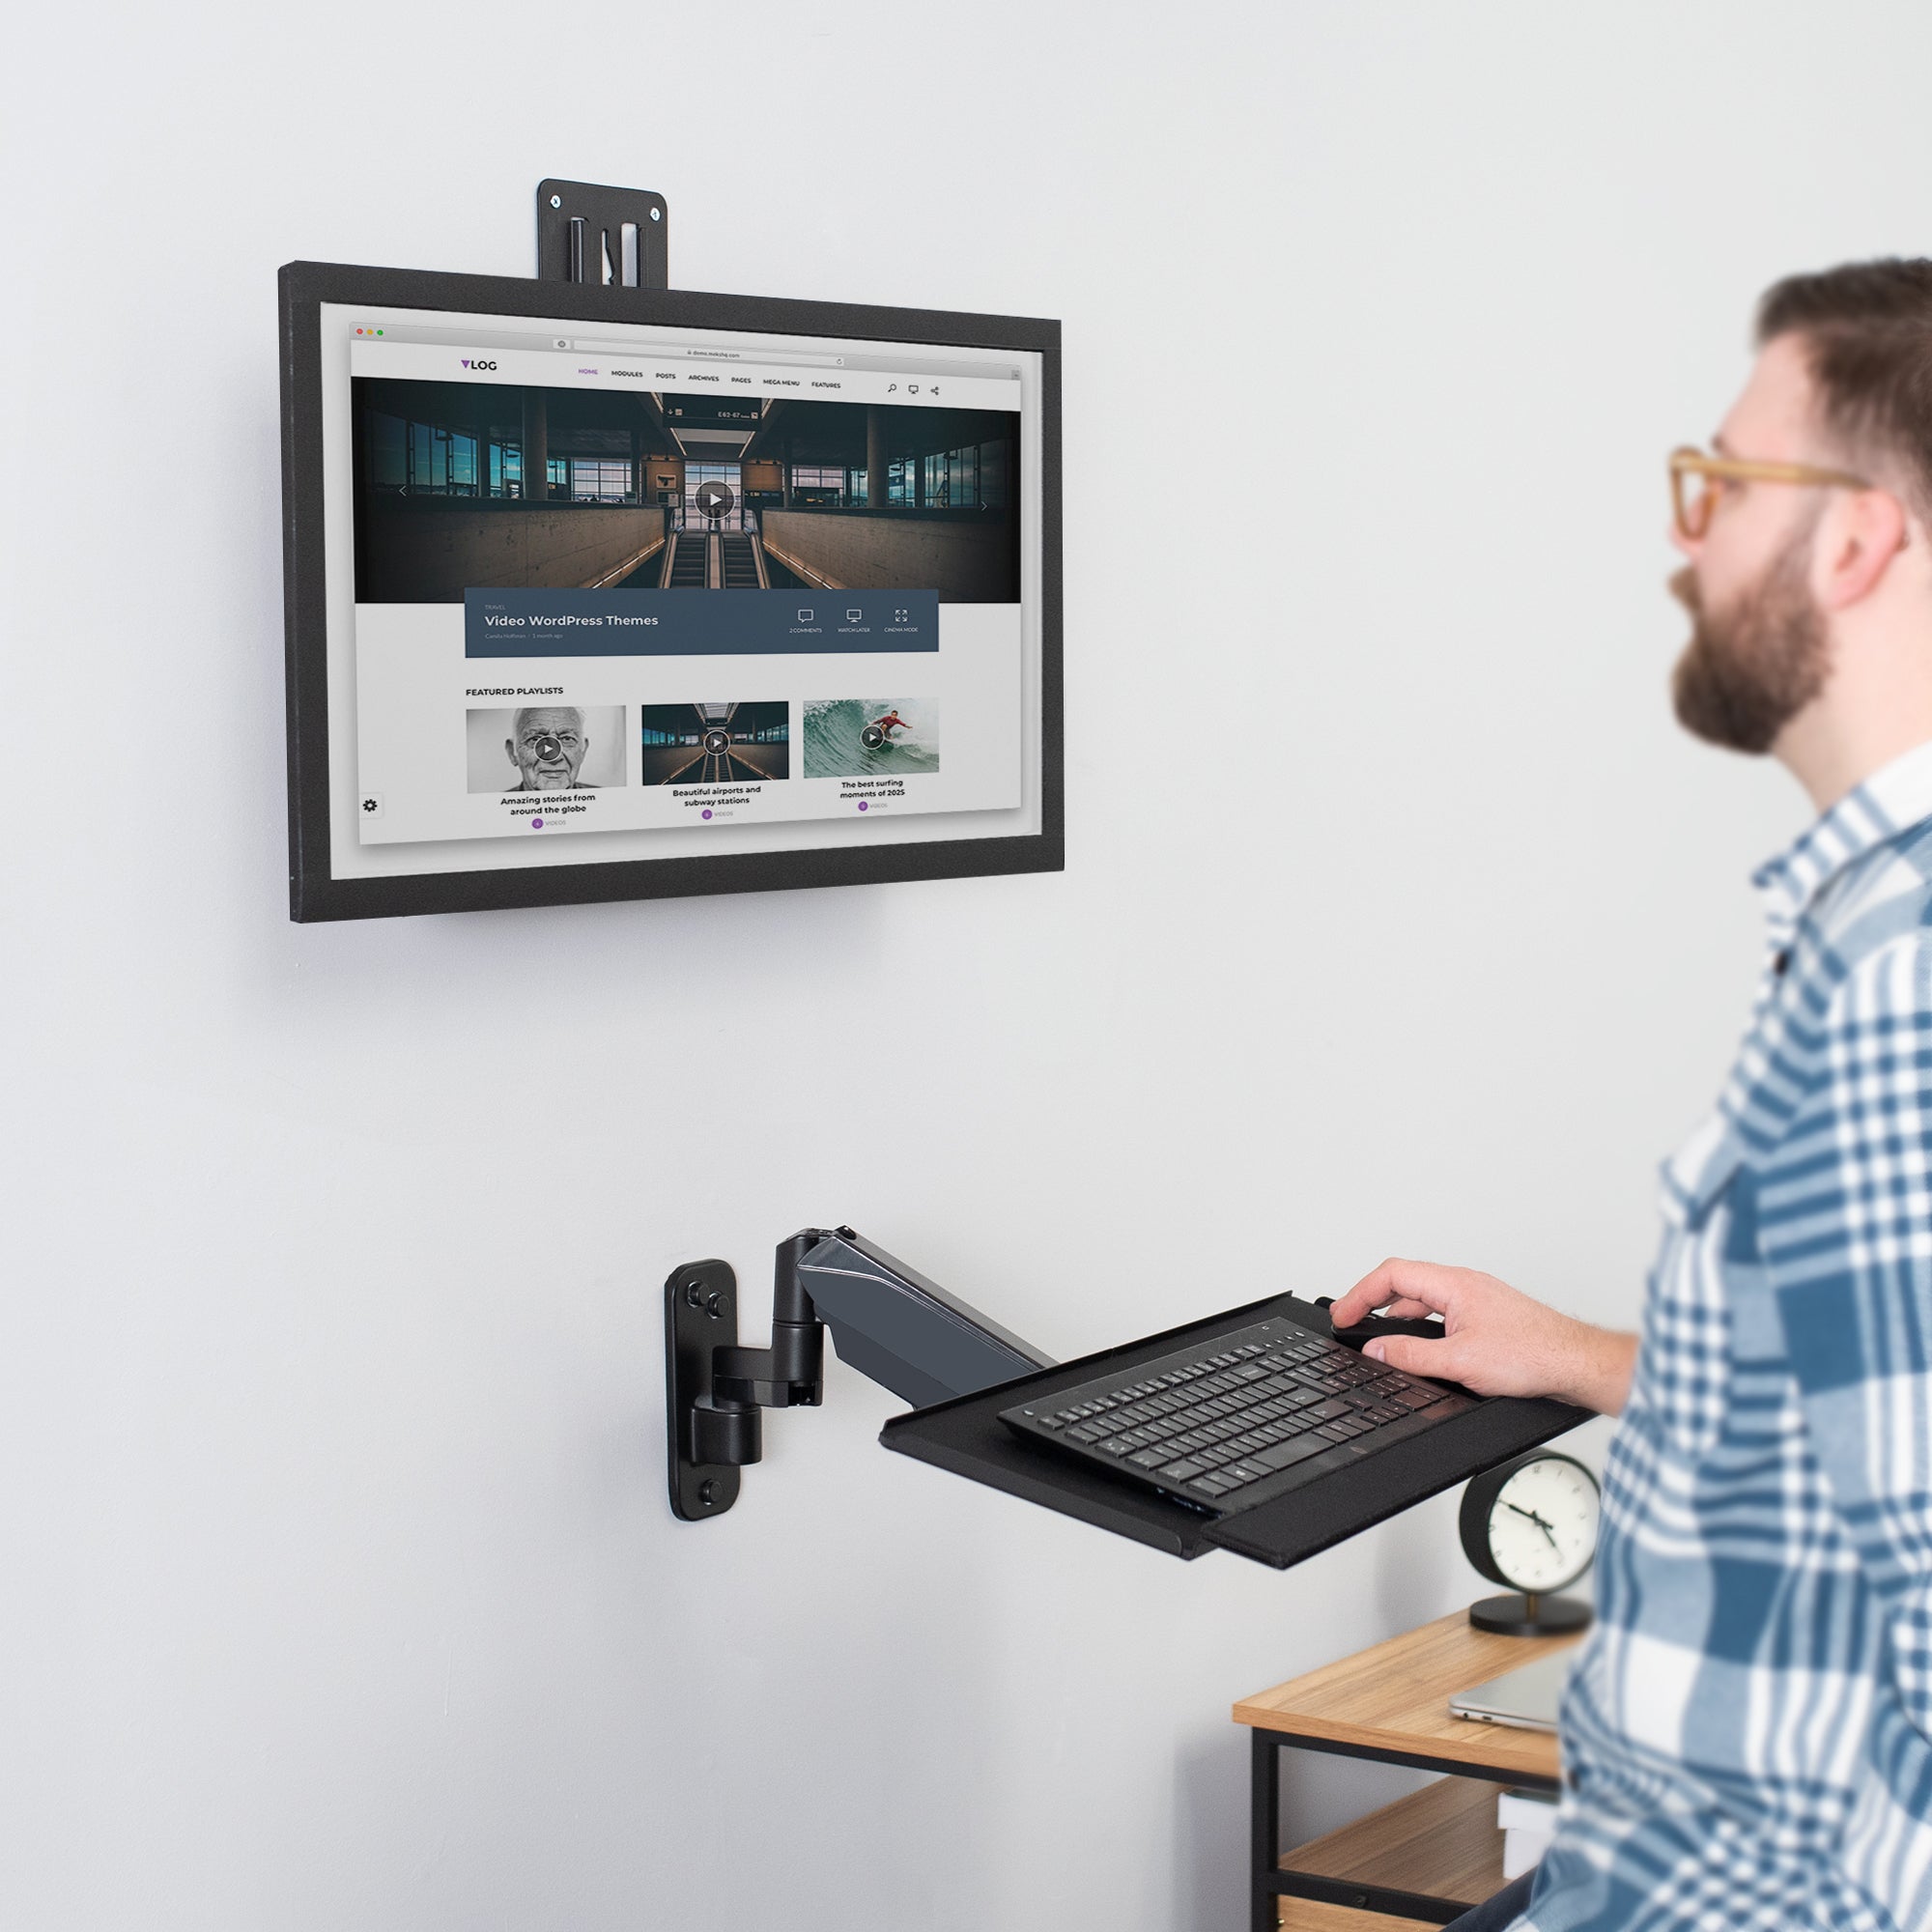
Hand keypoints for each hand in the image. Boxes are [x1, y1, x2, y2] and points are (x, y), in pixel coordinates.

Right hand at [1328, 1258, 1636, 1413]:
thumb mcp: (1460, 1361)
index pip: (1392, 1274)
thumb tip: (1377, 1349)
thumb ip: (1412, 1355)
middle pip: (1404, 1282)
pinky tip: (1421, 1349)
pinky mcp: (1488, 1318)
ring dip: (1397, 1315)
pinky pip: (1442, 1314)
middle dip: (1372, 1301)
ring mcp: (1477, 1300)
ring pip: (1424, 1299)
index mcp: (1455, 1284)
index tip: (1343, 1315)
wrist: (1577, 1364)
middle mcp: (1465, 1285)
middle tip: (1352, 1322)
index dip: (1360, 1293)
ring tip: (1380, 1338)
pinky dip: (1420, 1326)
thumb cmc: (1534, 1355)